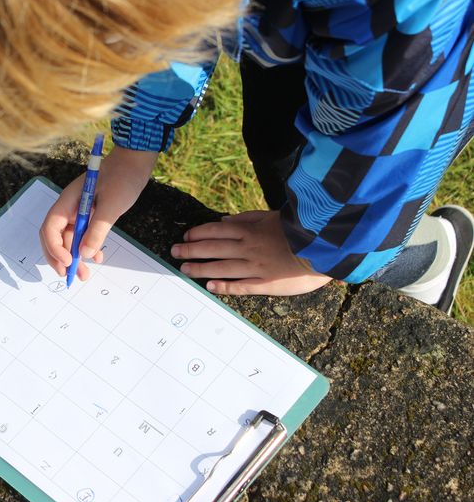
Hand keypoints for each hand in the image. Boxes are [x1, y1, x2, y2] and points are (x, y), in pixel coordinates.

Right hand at [40, 146, 157, 280]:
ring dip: (74, 257)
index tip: (67, 262)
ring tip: (84, 274)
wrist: (134, 163)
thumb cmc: (122, 178)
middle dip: (60, 257)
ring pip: (69, 239)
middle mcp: (69, 207)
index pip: (50, 226)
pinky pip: (82, 235)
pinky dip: (86, 248)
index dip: (54, 246)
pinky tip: (96, 257)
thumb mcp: (112, 204)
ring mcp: (78, 211)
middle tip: (70, 275)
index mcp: (68, 201)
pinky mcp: (89, 215)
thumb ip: (98, 229)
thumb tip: (85, 253)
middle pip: (55, 236)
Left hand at [171, 210, 331, 295]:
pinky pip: (241, 285)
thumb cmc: (301, 228)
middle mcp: (249, 248)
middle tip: (174, 252)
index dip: (198, 233)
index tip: (185, 236)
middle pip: (213, 248)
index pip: (216, 230)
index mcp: (251, 230)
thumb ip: (248, 218)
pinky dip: (224, 285)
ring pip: (222, 267)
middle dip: (191, 250)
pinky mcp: (266, 282)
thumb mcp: (273, 215)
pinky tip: (210, 286)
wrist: (326, 245)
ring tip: (184, 269)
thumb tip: (225, 221)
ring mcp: (256, 266)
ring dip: (201, 268)